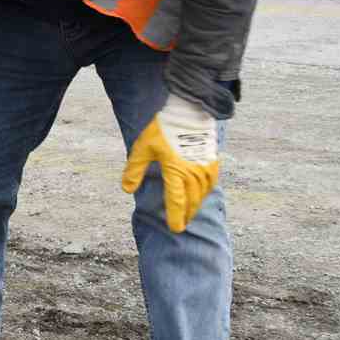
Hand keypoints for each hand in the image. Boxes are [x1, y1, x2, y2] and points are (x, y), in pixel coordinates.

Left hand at [122, 94, 219, 232]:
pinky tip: (201, 194)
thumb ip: (134, 170)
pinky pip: (211, 183)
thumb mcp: (143, 148)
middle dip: (186, 214)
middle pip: (191, 201)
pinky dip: (205, 192)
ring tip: (190, 213)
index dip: (176, 217)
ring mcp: (205, 167)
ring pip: (202, 194)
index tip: (175, 229)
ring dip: (196, 205)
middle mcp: (193, 173)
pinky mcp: (212, 161)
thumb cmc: (163, 128)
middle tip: (182, 225)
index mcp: (176, 171)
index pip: (176, 201)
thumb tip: (126, 190)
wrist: (187, 110)